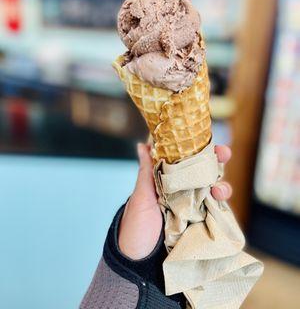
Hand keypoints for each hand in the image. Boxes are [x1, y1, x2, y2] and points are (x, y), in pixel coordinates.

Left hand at [118, 143, 232, 259]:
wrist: (140, 264)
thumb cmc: (136, 228)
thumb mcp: (140, 197)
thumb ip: (146, 172)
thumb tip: (143, 145)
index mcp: (168, 183)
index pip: (185, 161)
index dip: (198, 149)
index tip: (207, 140)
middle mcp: (183, 193)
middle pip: (204, 173)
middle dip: (217, 161)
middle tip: (224, 154)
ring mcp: (193, 210)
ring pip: (213, 191)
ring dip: (222, 185)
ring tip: (219, 189)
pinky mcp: (201, 227)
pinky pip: (217, 213)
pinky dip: (223, 205)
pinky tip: (222, 201)